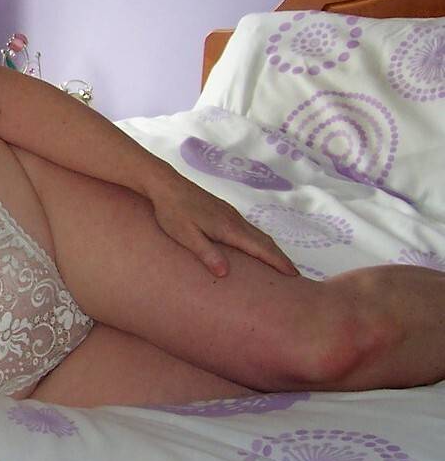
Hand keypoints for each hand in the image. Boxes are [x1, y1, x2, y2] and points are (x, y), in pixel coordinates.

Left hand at [145, 170, 297, 277]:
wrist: (165, 185)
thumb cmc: (172, 212)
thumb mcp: (185, 235)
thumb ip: (206, 253)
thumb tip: (225, 273)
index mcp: (228, 228)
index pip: (260, 248)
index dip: (278, 262)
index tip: (294, 275)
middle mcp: (234, 220)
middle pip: (264, 241)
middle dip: (280, 258)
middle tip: (294, 275)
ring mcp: (230, 214)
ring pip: (257, 234)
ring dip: (271, 249)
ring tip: (279, 264)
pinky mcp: (223, 211)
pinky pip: (248, 229)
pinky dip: (259, 241)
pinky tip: (255, 247)